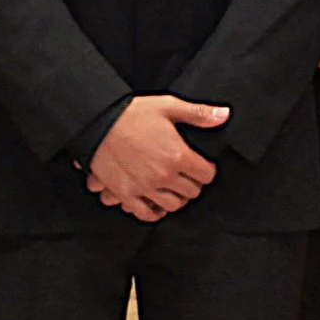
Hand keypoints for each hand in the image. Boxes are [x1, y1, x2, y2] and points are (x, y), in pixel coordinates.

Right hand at [84, 95, 226, 221]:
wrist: (97, 121)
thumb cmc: (130, 113)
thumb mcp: (167, 106)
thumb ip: (197, 113)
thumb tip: (223, 115)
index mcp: (177, 155)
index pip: (206, 175)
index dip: (207, 170)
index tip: (202, 166)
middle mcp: (163, 175)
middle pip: (192, 192)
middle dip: (193, 184)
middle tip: (187, 176)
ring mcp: (144, 187)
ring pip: (173, 205)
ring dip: (176, 198)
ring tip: (173, 188)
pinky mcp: (126, 194)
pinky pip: (146, 214)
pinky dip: (155, 212)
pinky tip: (157, 204)